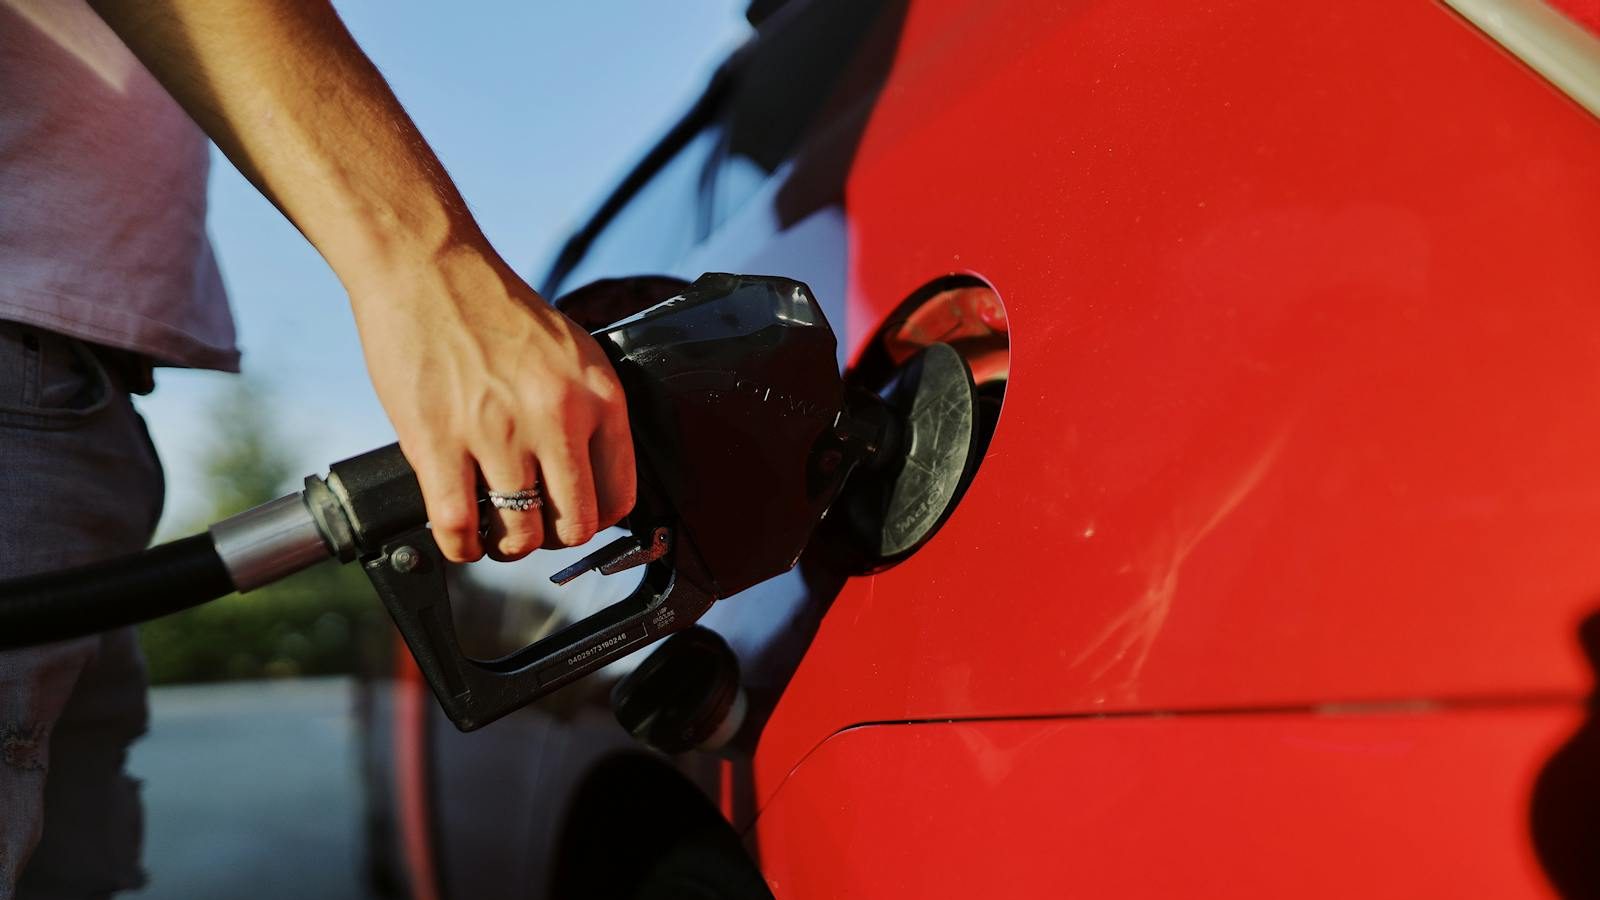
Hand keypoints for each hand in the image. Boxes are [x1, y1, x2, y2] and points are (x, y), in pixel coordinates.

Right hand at [352, 249, 635, 562]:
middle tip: (532, 526)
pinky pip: (459, 528)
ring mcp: (497, 433)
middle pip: (575, 526)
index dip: (595, 519)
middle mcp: (556, 417)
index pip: (620, 496)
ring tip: (492, 528)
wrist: (427, 265)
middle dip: (553, 538)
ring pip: (519, 536)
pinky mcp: (438, 442)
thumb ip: (585, 409)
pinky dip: (460, 547)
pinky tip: (458, 536)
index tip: (572, 517)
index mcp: (597, 395)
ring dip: (505, 546)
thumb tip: (587, 472)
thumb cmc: (492, 308)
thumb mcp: (570, 351)